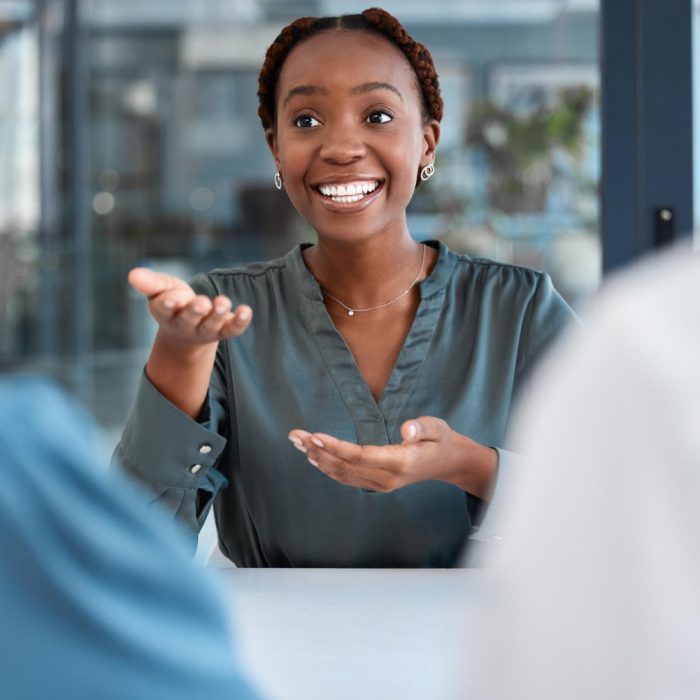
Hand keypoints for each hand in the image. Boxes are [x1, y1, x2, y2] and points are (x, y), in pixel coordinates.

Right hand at [128, 267, 252, 347]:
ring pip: (211, 325)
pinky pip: (232, 329)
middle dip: (196, 311)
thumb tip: (132, 275)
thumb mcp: (161, 289)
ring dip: (218, 315)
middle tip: (203, 303)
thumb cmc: (173, 301)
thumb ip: (150, 283)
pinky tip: (246, 311)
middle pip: (190, 319)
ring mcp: (205, 329)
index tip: (173, 298)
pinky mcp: (223, 331)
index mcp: (166, 312)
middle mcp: (185, 324)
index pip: (165, 309)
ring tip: (223, 302)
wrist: (187, 328)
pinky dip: (240, 321)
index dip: (169, 303)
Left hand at [288, 417, 497, 497]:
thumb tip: (407, 430)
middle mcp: (386, 478)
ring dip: (317, 458)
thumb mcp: (437, 428)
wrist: (449, 463)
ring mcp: (380, 484)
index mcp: (400, 463)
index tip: (314, 436)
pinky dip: (326, 467)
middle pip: (344, 467)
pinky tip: (312, 456)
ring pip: (342, 474)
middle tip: (295, 435)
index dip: (335, 447)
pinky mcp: (376, 484)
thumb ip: (422, 429)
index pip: (360, 456)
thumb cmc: (441, 441)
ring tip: (296, 442)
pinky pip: (346, 477)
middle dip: (317, 451)